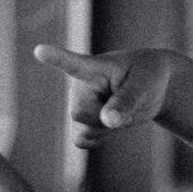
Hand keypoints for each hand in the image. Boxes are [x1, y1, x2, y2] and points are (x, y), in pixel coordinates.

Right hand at [33, 44, 180, 148]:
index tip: (40, 50)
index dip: (55, 58)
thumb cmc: (148, 77)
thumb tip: (107, 120)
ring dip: (105, 131)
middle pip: (79, 114)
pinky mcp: (82, 122)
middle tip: (123, 104)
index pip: (72, 63)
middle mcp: (79, 86)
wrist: (152, 90)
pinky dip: (100, 139)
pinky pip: (82, 141)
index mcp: (94, 68)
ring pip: (82, 132)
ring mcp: (79, 105)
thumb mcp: (143, 85)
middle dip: (104, 118)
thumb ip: (126, 101)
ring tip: (118, 112)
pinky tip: (111, 125)